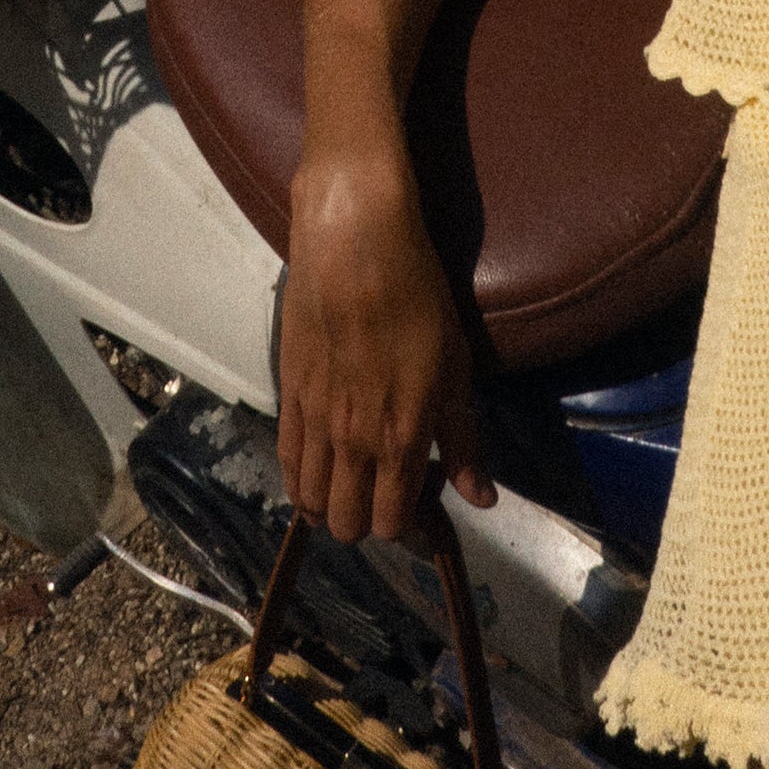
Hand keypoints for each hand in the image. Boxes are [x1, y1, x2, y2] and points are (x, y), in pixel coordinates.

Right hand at [276, 146, 494, 540]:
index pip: (393, 523)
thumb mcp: (456, 368)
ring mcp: (313, 421)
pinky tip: (323, 457)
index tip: (423, 491)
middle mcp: (351, 442)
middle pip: (346, 524)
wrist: (355, 244)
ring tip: (354, 473)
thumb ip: (462, 440)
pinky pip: (286, 460)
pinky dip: (302, 475)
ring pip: (308, 501)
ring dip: (331, 502)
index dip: (410, 523)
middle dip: (369, 519)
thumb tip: (481, 498)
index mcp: (400, 439)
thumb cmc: (418, 299)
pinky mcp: (287, 394)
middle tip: (390, 483)